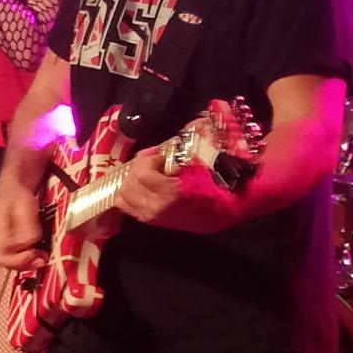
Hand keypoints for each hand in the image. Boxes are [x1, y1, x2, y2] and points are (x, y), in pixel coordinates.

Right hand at [0, 178, 46, 270]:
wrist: (16, 182)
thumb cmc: (18, 192)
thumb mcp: (24, 206)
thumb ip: (26, 227)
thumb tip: (29, 245)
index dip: (16, 261)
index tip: (33, 254)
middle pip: (5, 261)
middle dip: (24, 264)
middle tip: (42, 260)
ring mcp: (3, 238)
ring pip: (12, 259)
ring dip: (28, 262)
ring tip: (43, 257)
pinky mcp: (11, 238)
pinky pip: (17, 252)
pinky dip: (29, 256)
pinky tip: (40, 252)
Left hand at [112, 150, 242, 233]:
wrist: (229, 210)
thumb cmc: (219, 183)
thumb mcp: (205, 159)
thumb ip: (187, 145)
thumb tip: (180, 131)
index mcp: (171, 193)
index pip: (142, 172)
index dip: (149, 159)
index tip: (162, 155)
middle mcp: (157, 208)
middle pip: (129, 183)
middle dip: (138, 168)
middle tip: (154, 162)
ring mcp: (152, 217)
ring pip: (123, 196)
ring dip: (132, 181)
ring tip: (148, 173)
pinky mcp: (151, 221)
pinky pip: (126, 206)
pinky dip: (129, 193)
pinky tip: (144, 185)